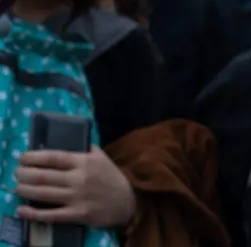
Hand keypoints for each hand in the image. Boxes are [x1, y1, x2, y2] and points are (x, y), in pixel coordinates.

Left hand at [16, 147, 135, 228]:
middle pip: (44, 175)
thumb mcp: (101, 157)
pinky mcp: (77, 214)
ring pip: (43, 193)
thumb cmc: (111, 177)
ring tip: (17, 187)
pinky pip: (51, 214)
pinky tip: (22, 210)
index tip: (22, 158)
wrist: (128, 201)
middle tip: (17, 173)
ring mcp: (77, 197)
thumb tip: (64, 141)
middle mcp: (79, 178)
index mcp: (85, 161)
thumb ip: (84, 149)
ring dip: (25, 190)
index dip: (34, 157)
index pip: (54, 157)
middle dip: (25, 174)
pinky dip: (33, 213)